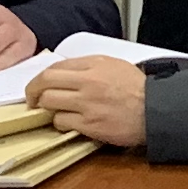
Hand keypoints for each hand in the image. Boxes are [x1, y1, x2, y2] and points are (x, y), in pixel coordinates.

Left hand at [28, 55, 149, 150]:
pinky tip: (66, 123)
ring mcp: (87, 103)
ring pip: (49, 102)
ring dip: (46, 108)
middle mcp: (88, 81)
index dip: (41, 77)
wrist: (156, 110)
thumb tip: (64, 73)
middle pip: (46, 82)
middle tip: (32, 99)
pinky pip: (62, 122)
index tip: (38, 85)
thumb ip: (89, 66)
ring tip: (51, 111)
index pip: (56, 67)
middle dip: (33, 91)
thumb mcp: (114, 65)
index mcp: (94, 64)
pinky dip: (59, 123)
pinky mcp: (90, 124)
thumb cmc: (137, 88)